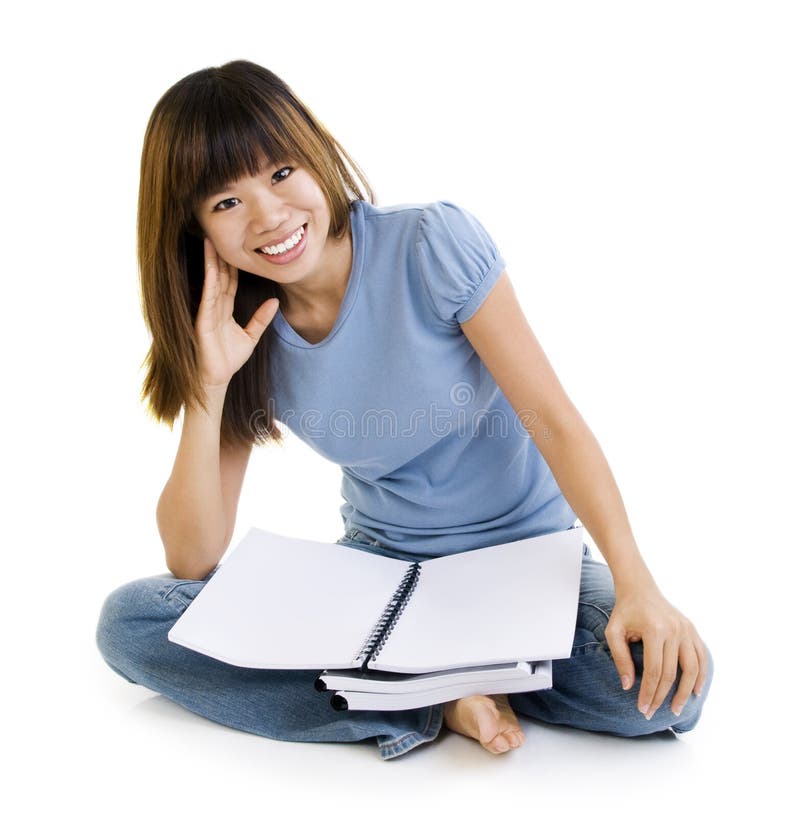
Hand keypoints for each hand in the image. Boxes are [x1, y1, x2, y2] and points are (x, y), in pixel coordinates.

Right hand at [194, 238, 279, 389]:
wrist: (217, 378)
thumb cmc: (229, 359)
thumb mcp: (251, 337)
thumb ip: (261, 319)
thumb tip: (275, 302)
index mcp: (224, 310)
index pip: (229, 283)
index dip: (232, 266)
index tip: (237, 248)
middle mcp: (214, 307)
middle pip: (219, 277)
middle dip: (219, 256)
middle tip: (220, 235)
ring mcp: (207, 311)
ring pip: (211, 281)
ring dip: (211, 261)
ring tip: (210, 241)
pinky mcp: (202, 319)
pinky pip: (208, 295)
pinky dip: (210, 279)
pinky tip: (211, 265)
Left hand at [604, 583, 708, 719]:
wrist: (640, 589)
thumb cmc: (625, 612)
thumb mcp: (614, 632)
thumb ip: (620, 658)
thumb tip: (628, 686)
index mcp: (655, 630)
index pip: (654, 671)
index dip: (649, 693)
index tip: (642, 708)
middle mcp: (674, 630)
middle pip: (672, 673)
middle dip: (662, 697)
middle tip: (652, 713)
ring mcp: (686, 630)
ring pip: (692, 669)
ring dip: (685, 692)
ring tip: (676, 709)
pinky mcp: (692, 630)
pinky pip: (701, 657)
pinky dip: (701, 675)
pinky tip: (695, 691)